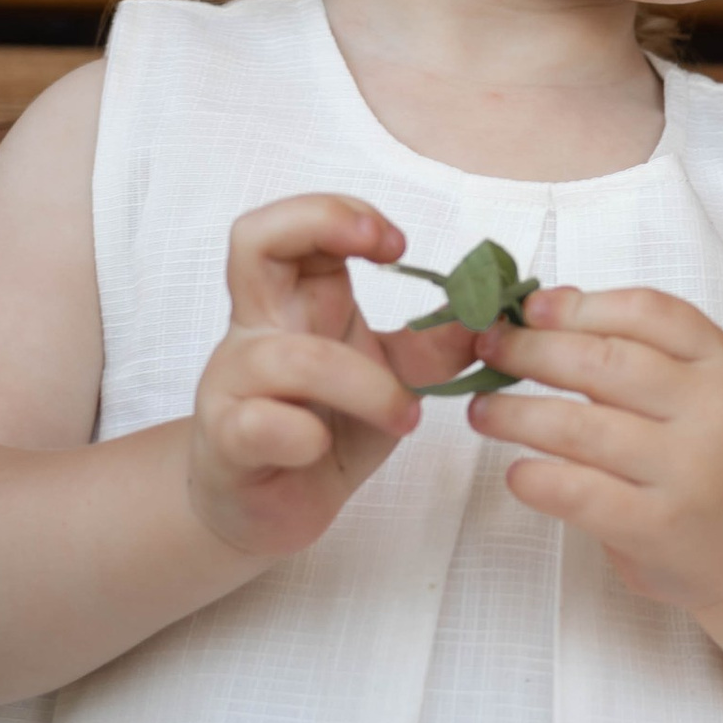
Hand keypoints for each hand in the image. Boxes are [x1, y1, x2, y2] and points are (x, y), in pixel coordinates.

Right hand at [188, 194, 432, 556]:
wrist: (271, 508)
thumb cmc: (327, 428)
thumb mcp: (395, 379)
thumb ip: (438, 345)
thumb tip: (495, 311)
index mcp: (296, 304)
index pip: (293, 226)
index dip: (341, 214)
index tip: (399, 245)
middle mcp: (257, 330)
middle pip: (253, 241)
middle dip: (321, 224)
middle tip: (389, 252)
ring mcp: (233, 384)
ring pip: (287, 356)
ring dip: (364, 384)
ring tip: (405, 416)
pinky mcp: (228, 442)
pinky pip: (259, 424)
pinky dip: (303, 435)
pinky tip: (322, 447)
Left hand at [467, 283, 722, 611]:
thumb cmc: (707, 455)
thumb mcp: (698, 389)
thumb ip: (639, 349)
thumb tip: (546, 307)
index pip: (647, 313)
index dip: (579, 306)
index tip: (530, 309)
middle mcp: (713, 411)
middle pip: (605, 362)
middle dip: (532, 351)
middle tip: (490, 350)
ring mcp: (688, 471)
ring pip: (580, 427)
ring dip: (516, 414)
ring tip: (482, 411)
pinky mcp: (658, 526)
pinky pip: (578, 493)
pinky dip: (535, 479)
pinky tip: (517, 474)